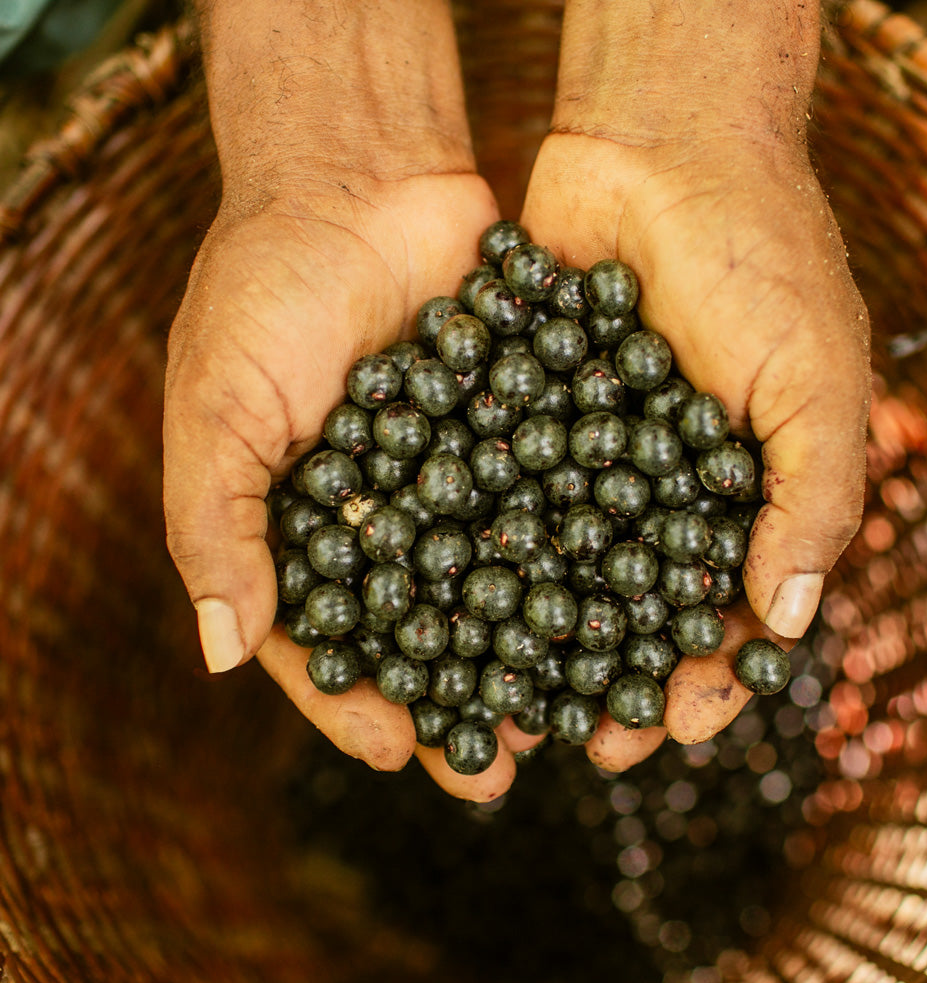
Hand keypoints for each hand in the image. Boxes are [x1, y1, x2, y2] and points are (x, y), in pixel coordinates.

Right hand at [164, 170, 534, 799]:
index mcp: (311, 529)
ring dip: (533, 650)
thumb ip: (215, 527)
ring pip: (503, 584)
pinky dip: (584, 555)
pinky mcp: (529, 431)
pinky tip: (619, 606)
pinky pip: (558, 505)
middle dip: (460, 698)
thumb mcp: (219, 409)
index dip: (358, 700)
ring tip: (572, 715)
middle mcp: (394, 518)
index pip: (331, 640)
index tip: (400, 750)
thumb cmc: (268, 290)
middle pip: (427, 631)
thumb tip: (217, 653)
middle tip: (499, 768)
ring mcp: (466, 478)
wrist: (359, 177)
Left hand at [519, 129, 869, 769]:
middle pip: (623, 609)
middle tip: (562, 742)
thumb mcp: (816, 379)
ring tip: (487, 696)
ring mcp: (581, 456)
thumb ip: (812, 497)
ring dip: (523, 634)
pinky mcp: (517, 414)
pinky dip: (470, 545)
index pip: (721, 615)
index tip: (664, 730)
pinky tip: (438, 595)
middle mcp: (653, 489)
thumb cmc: (761, 259)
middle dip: (596, 679)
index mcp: (736, 496)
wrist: (664, 147)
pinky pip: (493, 492)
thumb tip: (785, 622)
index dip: (699, 680)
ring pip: (549, 567)